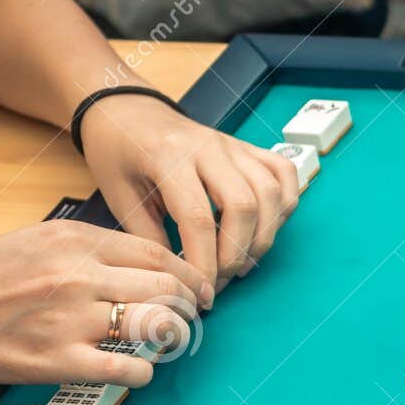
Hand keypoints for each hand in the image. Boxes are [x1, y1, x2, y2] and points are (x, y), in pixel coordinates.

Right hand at [0, 221, 202, 388]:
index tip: (199, 287)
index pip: (155, 252)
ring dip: (174, 336)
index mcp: (74, 241)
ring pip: (156, 325)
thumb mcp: (36, 242)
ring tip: (172, 341)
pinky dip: (145, 372)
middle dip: (189, 304)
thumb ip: (88, 251)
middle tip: (194, 316)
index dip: (187, 273)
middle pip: (165, 287)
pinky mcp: (61, 360)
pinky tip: (140, 370)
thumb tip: (139, 266)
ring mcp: (72, 319)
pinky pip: (129, 369)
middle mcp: (79, 275)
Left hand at [79, 94, 298, 300]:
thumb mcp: (122, 199)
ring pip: (270, 192)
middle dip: (237, 254)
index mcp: (168, 156)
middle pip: (243, 205)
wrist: (127, 112)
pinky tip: (266, 227)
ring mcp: (233, 145)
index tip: (203, 293)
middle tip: (222, 279)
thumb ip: (153, 240)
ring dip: (264, 236)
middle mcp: (208, 147)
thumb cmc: (119, 155)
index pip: (198, 218)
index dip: (205, 263)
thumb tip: (182, 282)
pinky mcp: (248, 148)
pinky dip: (285, 205)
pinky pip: (285, 174)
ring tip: (244, 262)